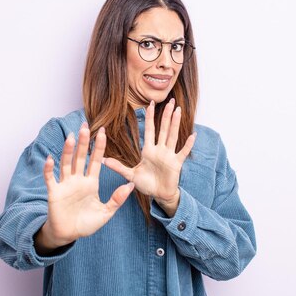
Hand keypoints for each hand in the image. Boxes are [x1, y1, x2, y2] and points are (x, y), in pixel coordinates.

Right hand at [35, 123, 134, 254]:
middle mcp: (78, 180)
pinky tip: (50, 159)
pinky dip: (49, 169)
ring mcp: (65, 185)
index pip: (95, 161)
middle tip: (85, 125)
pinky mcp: (54, 192)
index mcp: (91, 183)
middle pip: (80, 157)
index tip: (102, 131)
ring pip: (66, 164)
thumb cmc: (86, 224)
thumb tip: (131, 185)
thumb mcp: (105, 213)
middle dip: (83, 142)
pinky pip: (50, 179)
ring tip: (71, 137)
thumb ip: (117, 199)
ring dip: (68, 151)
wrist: (68, 235)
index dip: (99, 147)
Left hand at [103, 99, 195, 216]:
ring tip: (178, 110)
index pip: (150, 130)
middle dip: (166, 115)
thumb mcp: (130, 175)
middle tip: (170, 101)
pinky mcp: (176, 164)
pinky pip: (183, 152)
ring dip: (175, 123)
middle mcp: (160, 150)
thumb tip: (103, 160)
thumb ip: (118, 167)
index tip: (150, 103)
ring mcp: (169, 155)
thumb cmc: (146, 184)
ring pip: (172, 136)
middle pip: (163, 128)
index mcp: (148, 150)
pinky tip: (192, 135)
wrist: (159, 195)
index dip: (150, 117)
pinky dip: (188, 144)